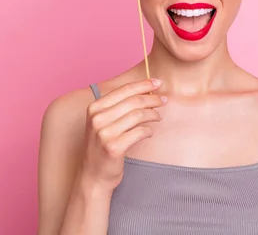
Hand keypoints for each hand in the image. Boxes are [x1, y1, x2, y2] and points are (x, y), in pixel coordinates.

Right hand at [78, 78, 164, 192]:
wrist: (93, 175)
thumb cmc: (102, 146)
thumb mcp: (104, 122)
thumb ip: (119, 106)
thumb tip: (147, 90)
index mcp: (94, 108)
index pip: (124, 89)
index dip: (144, 84)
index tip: (158, 82)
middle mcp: (97, 118)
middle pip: (133, 101)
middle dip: (152, 98)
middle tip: (164, 100)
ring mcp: (104, 133)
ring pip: (138, 115)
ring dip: (153, 114)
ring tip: (158, 116)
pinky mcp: (114, 147)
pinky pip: (139, 132)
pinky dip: (148, 131)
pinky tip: (150, 132)